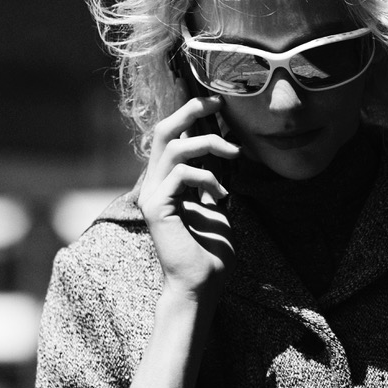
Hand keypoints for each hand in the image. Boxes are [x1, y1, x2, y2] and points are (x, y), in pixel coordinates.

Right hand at [137, 84, 240, 295]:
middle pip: (164, 130)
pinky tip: (223, 196)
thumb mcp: (217, 208)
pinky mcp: (157, 207)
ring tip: (235, 152)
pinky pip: (181, 173)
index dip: (192, 115)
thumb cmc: (209, 254)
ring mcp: (152, 195)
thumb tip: (225, 154)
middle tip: (218, 101)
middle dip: (191, 109)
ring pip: (173, 146)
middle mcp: (155, 185)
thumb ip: (213, 182)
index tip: (219, 104)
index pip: (174, 138)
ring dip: (209, 142)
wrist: (200, 286)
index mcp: (167, 183)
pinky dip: (207, 178)